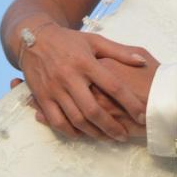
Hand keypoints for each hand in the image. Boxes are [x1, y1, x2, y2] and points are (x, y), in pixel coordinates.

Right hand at [19, 25, 154, 140]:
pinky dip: (70, 131)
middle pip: (93, 110)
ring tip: (108, 138)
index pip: (113, 87)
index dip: (130, 103)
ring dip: (93, 133)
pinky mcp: (42, 96)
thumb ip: (119, 52)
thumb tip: (142, 61)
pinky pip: (56, 120)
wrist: (33, 38)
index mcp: (86, 63)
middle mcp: (70, 77)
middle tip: (124, 136)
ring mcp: (54, 89)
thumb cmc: (69, 40)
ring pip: (75, 119)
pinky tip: (82, 135)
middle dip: (111, 127)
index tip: (142, 116)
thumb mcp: (95, 41)